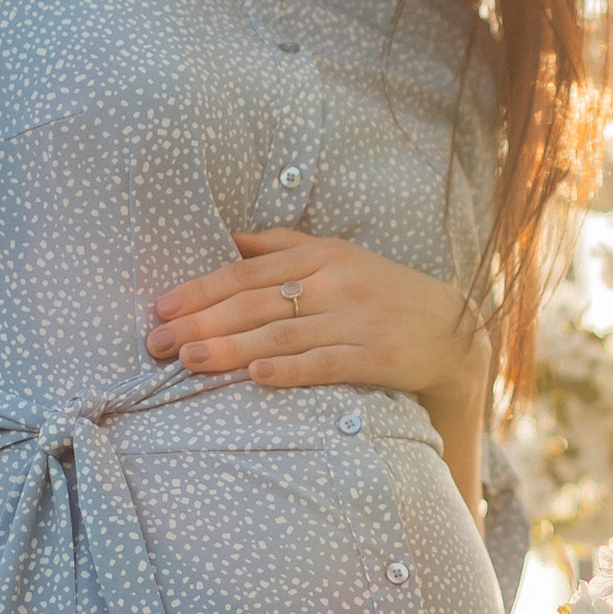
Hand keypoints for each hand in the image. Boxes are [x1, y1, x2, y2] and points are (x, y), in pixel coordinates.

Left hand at [147, 228, 486, 414]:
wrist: (455, 330)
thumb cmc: (384, 293)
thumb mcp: (340, 257)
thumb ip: (283, 246)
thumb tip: (227, 236)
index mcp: (322, 256)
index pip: (249, 271)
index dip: (202, 289)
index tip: (161, 307)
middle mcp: (337, 283)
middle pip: (257, 302)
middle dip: (203, 322)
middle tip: (157, 342)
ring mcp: (358, 320)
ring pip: (282, 334)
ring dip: (232, 349)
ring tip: (189, 361)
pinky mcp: (378, 355)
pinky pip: (326, 363)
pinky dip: (290, 370)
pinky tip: (256, 377)